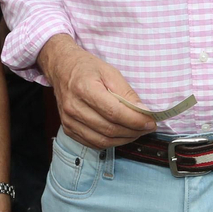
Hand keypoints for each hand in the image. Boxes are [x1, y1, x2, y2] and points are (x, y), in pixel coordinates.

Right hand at [38, 35, 154, 148]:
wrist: (61, 68)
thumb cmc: (87, 68)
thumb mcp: (110, 72)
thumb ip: (127, 93)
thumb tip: (143, 111)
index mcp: (84, 88)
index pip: (114, 112)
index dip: (135, 120)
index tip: (151, 122)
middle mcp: (74, 107)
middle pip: (109, 129)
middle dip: (133, 131)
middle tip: (147, 127)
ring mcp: (68, 120)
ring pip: (102, 141)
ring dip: (124, 139)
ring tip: (137, 132)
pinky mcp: (68, 129)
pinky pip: (92, 143)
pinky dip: (110, 143)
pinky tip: (121, 135)